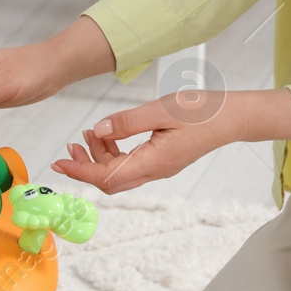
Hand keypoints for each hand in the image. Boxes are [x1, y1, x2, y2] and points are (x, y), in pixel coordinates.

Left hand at [50, 93, 230, 194]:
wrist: (232, 117)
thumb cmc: (202, 111)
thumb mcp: (160, 109)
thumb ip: (127, 122)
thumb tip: (98, 129)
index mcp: (153, 162)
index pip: (107, 177)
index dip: (80, 172)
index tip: (59, 165)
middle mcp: (155, 170)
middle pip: (110, 180)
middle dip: (86, 166)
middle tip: (71, 146)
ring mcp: (159, 167)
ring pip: (119, 172)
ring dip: (100, 156)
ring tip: (90, 133)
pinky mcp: (162, 159)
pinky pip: (130, 163)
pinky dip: (114, 151)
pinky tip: (109, 133)